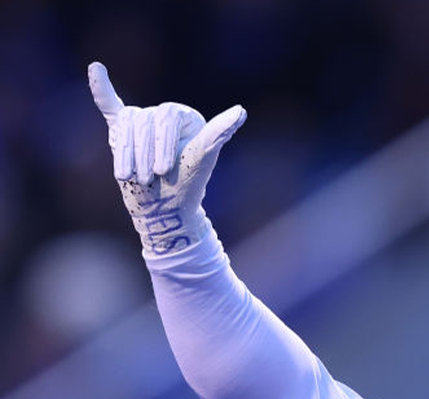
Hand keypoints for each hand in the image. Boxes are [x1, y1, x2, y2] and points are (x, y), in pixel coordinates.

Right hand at [89, 62, 246, 254]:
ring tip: (131, 177)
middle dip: (144, 153)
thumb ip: (218, 133)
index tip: (164, 172)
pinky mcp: (122, 132)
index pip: (166, 116)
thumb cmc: (186, 185)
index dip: (162, 145)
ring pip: (124, 125)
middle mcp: (163, 114)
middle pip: (143, 120)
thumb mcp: (202, 158)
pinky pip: (110, 106)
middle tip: (150, 179)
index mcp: (185, 116)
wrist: (163, 209)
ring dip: (125, 154)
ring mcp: (142, 123)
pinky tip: (96, 68)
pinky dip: (101, 90)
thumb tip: (241, 111)